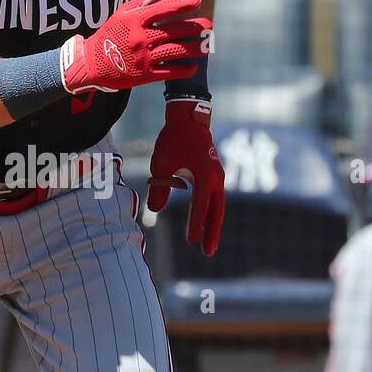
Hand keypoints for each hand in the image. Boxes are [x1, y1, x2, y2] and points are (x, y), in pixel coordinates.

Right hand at [59, 0, 210, 94]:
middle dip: (194, 28)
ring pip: (175, 51)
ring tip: (207, 46)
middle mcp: (141, 38)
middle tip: (209, 26)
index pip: (163, 9)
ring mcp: (143, 57)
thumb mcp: (122, 14)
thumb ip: (144, 2)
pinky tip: (193, 67)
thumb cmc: (109, 35)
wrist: (91, 63)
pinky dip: (183, 70)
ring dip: (194, 48)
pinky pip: (168, 72)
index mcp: (135, 21)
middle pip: (174, 31)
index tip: (198, 0)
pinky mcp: (144, 75)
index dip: (182, 4)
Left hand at [146, 99, 225, 255]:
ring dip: (213, 225)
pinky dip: (211, 212)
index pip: (200, 206)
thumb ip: (158, 187)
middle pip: (217, 211)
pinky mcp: (214, 174)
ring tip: (208, 244)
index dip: (196, 225)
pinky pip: (214, 198)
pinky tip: (204, 223)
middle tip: (208, 252)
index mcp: (204, 176)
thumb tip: (154, 209)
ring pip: (218, 206)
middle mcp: (215, 178)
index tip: (191, 241)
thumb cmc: (173, 140)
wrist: (189, 118)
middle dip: (212, 233)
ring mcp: (217, 176)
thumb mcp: (160, 164)